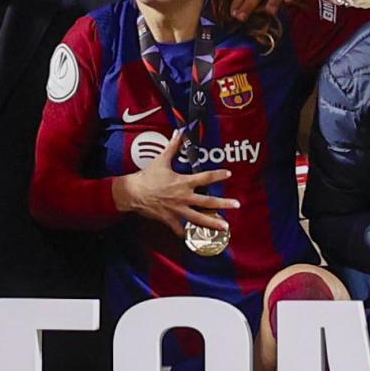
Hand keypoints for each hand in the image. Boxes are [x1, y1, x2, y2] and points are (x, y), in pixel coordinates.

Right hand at [111, 130, 237, 235]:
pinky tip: (192, 237)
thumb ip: (172, 147)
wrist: (133, 193)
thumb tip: (178, 133)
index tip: (228, 174)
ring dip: (213, 223)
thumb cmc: (147, 177)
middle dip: (224, 204)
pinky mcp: (169, 219)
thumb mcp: (161, 160)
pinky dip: (185, 234)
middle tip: (236, 205)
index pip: (205, 178)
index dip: (218, 175)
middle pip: (208, 202)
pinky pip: (179, 229)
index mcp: (183, 182)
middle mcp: (183, 197)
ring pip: (198, 219)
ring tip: (225, 227)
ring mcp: (177, 210)